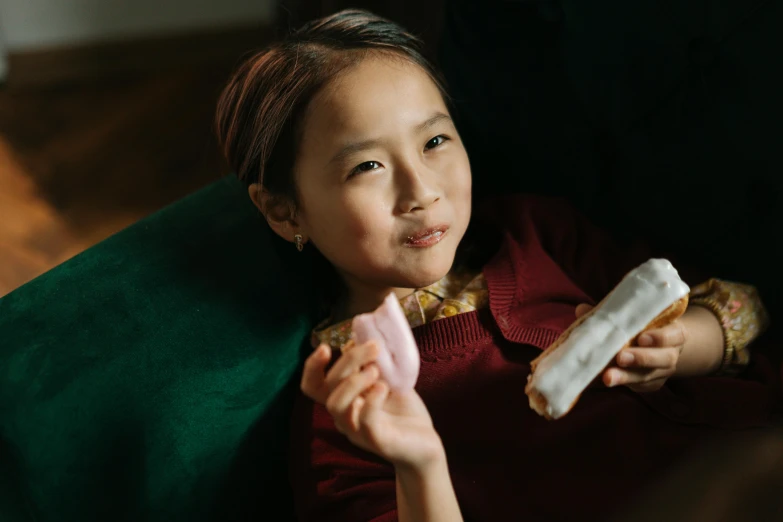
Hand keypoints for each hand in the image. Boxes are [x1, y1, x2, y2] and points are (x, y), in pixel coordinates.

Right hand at [301, 342, 444, 470]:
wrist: (425, 443)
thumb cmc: (403, 410)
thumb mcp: (388, 380)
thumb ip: (374, 363)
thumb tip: (363, 337)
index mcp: (344, 400)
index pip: (312, 386)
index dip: (312, 366)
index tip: (326, 347)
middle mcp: (344, 416)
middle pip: (327, 387)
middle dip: (348, 360)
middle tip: (374, 347)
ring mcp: (358, 431)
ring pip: (336, 405)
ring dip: (354, 380)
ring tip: (376, 369)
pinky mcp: (378, 442)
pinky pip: (365, 422)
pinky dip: (372, 400)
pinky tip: (384, 388)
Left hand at [575, 304, 685, 392]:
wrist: (658, 345)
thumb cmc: (641, 326)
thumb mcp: (633, 317)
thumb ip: (610, 313)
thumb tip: (582, 309)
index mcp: (673, 331)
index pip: (675, 335)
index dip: (661, 337)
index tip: (641, 337)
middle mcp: (671, 352)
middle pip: (664, 359)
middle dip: (641, 358)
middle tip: (620, 358)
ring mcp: (663, 371)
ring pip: (649, 376)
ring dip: (627, 376)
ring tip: (608, 376)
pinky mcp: (651, 384)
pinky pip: (641, 386)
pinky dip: (624, 384)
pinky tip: (608, 381)